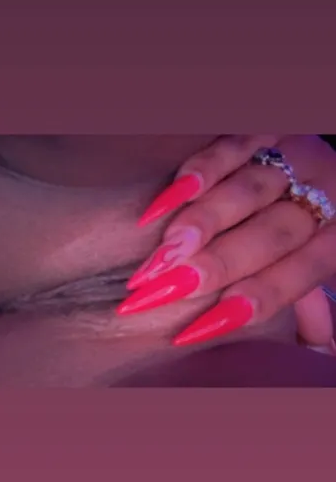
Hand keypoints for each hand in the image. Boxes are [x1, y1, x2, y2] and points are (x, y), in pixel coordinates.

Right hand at [116, 135, 335, 354]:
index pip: (295, 279)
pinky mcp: (269, 129)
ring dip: (200, 224)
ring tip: (161, 252)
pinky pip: (232, 148)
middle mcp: (325, 197)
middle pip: (269, 237)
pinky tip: (163, 205)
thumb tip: (316, 353)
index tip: (189, 332)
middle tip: (164, 288)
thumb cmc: (314, 229)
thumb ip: (311, 309)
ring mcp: (298, 157)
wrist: (326, 162)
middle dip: (214, 265)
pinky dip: (198, 175)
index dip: (246, 304)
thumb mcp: (316, 265)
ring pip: (247, 193)